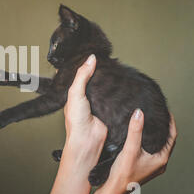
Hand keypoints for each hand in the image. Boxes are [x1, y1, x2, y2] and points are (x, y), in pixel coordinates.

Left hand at [62, 54, 107, 171]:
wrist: (88, 140)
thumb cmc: (76, 122)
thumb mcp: (75, 93)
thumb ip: (82, 76)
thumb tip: (91, 58)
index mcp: (73, 93)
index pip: (77, 75)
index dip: (81, 65)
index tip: (88, 52)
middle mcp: (85, 97)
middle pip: (91, 79)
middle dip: (96, 70)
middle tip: (104, 57)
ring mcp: (97, 102)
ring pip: (103, 86)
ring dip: (107, 79)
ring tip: (114, 66)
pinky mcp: (109, 108)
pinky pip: (113, 95)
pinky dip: (116, 89)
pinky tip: (120, 82)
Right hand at [106, 109, 177, 190]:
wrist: (114, 188)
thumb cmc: (124, 173)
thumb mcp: (130, 148)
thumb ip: (135, 130)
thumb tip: (139, 113)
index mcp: (161, 159)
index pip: (172, 137)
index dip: (170, 123)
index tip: (166, 112)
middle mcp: (160, 164)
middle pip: (167, 142)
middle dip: (164, 129)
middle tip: (159, 116)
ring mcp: (153, 167)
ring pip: (159, 147)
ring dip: (156, 136)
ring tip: (151, 125)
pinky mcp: (145, 168)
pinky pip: (151, 152)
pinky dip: (149, 143)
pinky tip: (141, 140)